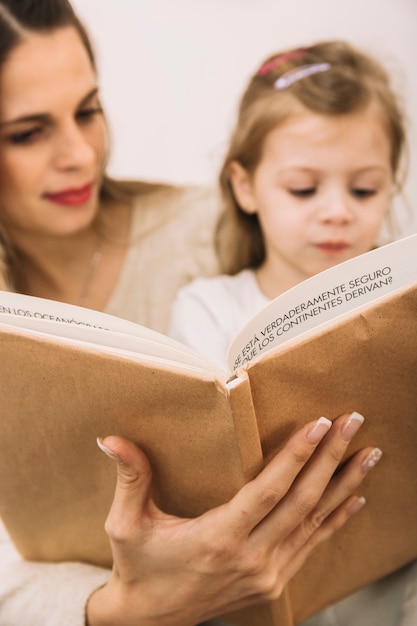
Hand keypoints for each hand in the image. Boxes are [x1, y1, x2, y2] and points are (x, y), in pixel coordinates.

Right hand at [87, 412, 380, 625]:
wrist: (148, 621)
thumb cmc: (138, 567)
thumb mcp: (126, 524)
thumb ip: (129, 478)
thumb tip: (110, 439)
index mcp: (218, 539)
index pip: (270, 491)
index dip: (297, 456)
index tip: (320, 424)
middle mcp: (251, 557)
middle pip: (302, 501)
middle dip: (331, 459)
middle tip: (354, 423)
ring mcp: (267, 573)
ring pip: (315, 523)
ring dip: (344, 485)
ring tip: (368, 455)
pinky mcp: (273, 581)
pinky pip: (312, 545)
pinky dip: (335, 519)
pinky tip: (354, 499)